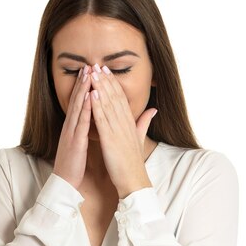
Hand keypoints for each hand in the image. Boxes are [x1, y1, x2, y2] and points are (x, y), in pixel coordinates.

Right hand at [53, 65, 91, 189]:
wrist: (64, 183)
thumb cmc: (73, 166)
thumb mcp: (78, 146)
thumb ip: (82, 133)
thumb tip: (88, 123)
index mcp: (72, 128)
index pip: (77, 104)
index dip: (82, 88)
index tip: (88, 73)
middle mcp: (70, 127)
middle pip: (76, 101)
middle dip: (82, 83)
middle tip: (88, 65)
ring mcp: (71, 133)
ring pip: (77, 108)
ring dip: (83, 90)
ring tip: (88, 74)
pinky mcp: (75, 142)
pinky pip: (81, 123)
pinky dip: (85, 109)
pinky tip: (89, 97)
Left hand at [89, 64, 157, 196]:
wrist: (134, 181)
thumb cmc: (133, 163)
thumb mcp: (140, 139)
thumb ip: (145, 123)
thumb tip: (153, 109)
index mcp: (130, 123)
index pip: (121, 98)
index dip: (113, 83)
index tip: (106, 70)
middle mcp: (125, 123)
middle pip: (115, 97)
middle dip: (105, 80)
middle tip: (97, 64)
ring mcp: (118, 130)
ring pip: (108, 104)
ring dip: (100, 87)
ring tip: (92, 73)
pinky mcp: (111, 139)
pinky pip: (103, 120)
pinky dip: (98, 106)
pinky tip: (92, 94)